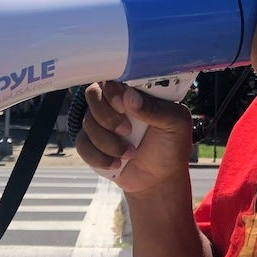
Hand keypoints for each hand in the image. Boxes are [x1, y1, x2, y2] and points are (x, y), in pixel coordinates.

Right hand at [74, 81, 192, 192]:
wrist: (159, 179)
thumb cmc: (171, 146)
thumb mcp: (175, 125)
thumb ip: (156, 109)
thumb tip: (129, 96)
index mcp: (136, 92)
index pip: (115, 77)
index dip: (113, 90)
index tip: (121, 105)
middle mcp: (115, 103)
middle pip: (93, 94)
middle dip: (107, 117)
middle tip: (127, 132)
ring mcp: (101, 122)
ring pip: (88, 122)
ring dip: (108, 142)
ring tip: (130, 154)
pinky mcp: (92, 143)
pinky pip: (82, 144)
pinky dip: (98, 156)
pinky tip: (116, 164)